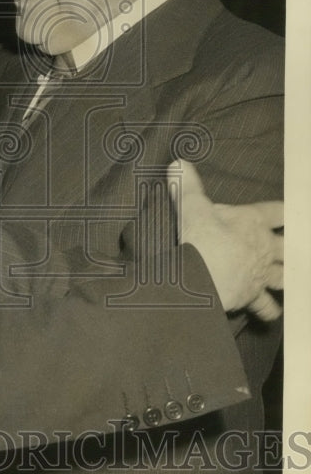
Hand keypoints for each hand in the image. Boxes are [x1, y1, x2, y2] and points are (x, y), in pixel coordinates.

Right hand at [168, 159, 282, 319]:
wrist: (196, 279)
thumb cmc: (198, 239)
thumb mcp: (190, 206)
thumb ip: (186, 184)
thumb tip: (178, 163)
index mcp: (253, 222)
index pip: (280, 212)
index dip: (289, 210)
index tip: (295, 210)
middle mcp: (264, 249)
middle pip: (291, 246)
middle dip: (295, 246)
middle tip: (295, 246)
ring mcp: (260, 274)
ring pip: (285, 276)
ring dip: (286, 276)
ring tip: (287, 276)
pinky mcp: (251, 296)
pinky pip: (267, 306)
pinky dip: (270, 309)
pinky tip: (272, 310)